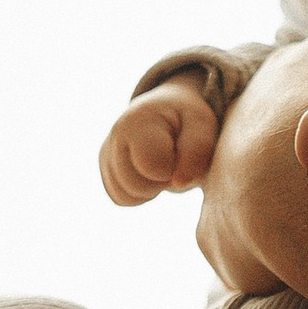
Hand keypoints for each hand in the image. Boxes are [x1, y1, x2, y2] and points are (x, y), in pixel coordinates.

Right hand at [100, 79, 222, 205]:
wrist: (166, 109)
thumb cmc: (186, 118)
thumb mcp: (201, 124)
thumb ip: (197, 151)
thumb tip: (179, 182)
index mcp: (139, 121)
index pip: (153, 166)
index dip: (175, 169)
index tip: (182, 151)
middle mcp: (115, 136)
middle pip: (136, 186)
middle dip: (161, 182)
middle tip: (173, 161)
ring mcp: (106, 153)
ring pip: (125, 196)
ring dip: (150, 189)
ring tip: (161, 165)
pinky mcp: (105, 169)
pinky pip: (121, 199)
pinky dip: (140, 194)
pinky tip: (149, 173)